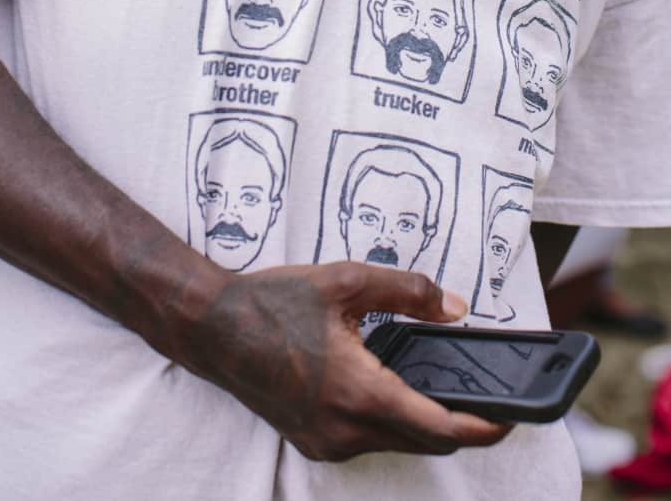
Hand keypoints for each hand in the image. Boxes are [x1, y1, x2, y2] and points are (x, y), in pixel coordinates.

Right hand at [180, 261, 511, 461]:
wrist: (213, 328)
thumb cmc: (273, 302)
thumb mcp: (346, 281)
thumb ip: (407, 291)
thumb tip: (453, 307)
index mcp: (361, 394)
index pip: (443, 429)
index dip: (485, 427)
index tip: (512, 417)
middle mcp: (345, 431)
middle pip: (425, 442)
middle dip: (458, 423)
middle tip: (480, 394)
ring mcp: (325, 443)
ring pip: (396, 443)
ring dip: (422, 422)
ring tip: (433, 383)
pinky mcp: (310, 442)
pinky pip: (366, 441)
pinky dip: (388, 421)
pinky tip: (386, 386)